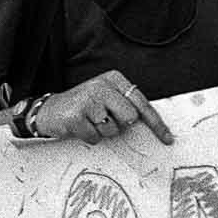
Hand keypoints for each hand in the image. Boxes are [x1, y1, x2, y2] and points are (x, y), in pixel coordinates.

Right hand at [32, 71, 173, 144]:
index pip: (142, 103)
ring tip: (89, 122)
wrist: (49, 111)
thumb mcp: (107, 99)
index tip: (167, 138)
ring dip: (102, 132)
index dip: (156, 123)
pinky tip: (80, 126)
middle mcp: (102, 85)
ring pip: (113, 130)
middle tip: (103, 120)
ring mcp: (88, 99)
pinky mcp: (77, 115)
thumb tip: (154, 127)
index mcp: (114, 79)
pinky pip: (95, 137)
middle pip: (130, 117)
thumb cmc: (84, 107)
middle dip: (119, 125)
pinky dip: (89, 137)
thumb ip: (127, 107)